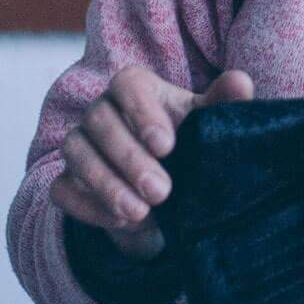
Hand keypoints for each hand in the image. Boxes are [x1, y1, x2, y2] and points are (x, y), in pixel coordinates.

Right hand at [50, 64, 254, 260]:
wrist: (168, 192)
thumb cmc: (190, 143)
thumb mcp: (209, 124)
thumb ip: (224, 102)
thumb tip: (241, 82)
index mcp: (136, 88)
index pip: (128, 84)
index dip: (142, 113)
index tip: (166, 147)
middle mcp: (101, 111)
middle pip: (99, 121)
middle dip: (129, 158)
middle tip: (161, 191)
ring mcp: (79, 145)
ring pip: (76, 153)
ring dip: (107, 184)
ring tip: (141, 211)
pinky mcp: (67, 180)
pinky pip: (63, 189)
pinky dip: (88, 206)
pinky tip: (120, 221)